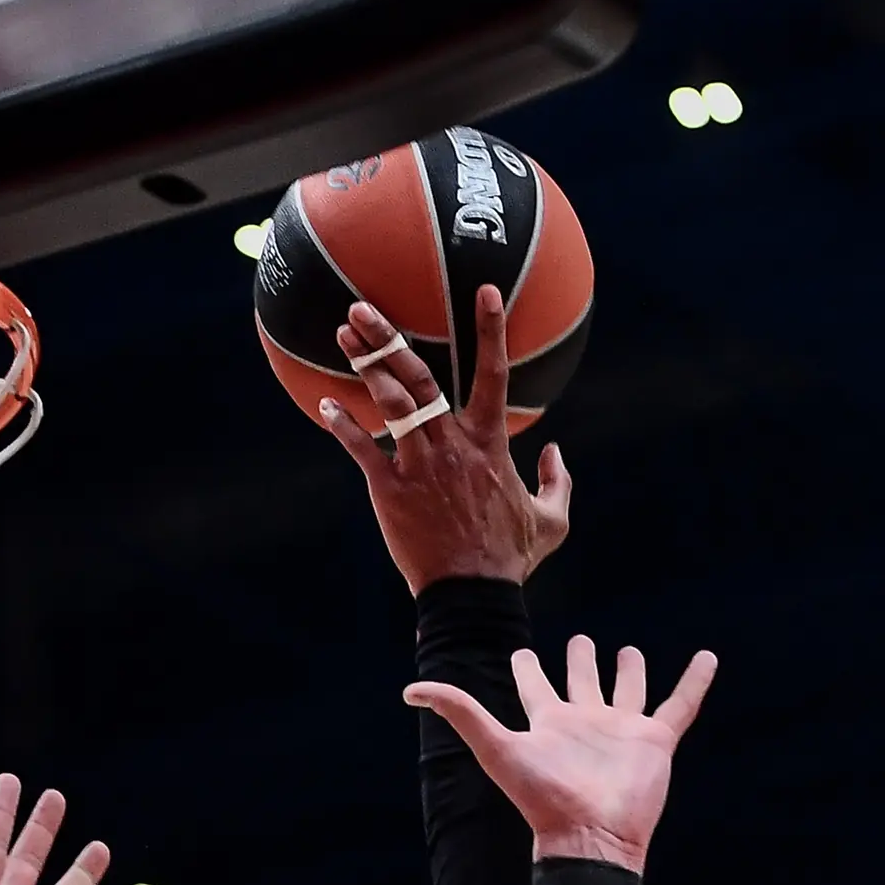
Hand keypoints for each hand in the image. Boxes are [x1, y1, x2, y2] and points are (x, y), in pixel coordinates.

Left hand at [313, 285, 573, 590]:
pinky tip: (326, 405)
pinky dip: (343, 426)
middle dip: (389, 337)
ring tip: (342, 335)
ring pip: (390, 402)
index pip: (493, 373)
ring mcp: (419, 464)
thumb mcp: (551, 521)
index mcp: (489, 443)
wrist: (472, 595)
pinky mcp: (390, 489)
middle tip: (362, 307)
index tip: (482, 290)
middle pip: (419, 376)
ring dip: (364, 365)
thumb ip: (558, 481)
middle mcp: (452, 444)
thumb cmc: (511, 559)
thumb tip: (556, 453)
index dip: (490, 329)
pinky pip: (363, 449)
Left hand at [403, 633, 716, 869]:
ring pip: (628, 691)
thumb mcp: (496, 746)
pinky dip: (694, 682)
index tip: (521, 650)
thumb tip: (410, 690)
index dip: (527, 668)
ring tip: (629, 652)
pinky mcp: (656, 742)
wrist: (591, 837)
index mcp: (550, 723)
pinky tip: (707, 658)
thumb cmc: (543, 797)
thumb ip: (459, 713)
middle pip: (582, 684)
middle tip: (581, 642)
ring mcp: (622, 732)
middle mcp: (585, 724)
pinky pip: (680, 705)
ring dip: (629, 672)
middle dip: (580, 662)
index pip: (535, 686)